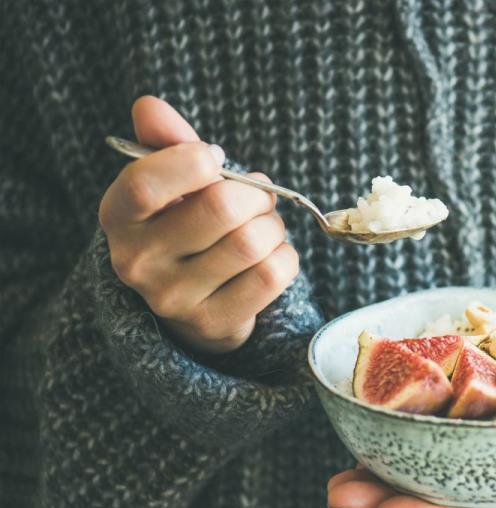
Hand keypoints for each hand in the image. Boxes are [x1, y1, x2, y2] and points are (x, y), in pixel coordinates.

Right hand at [99, 96, 298, 353]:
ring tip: (263, 227)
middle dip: (255, 194)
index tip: (215, 159)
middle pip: (221, 209)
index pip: (146, 183)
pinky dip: (286, 256)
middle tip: (257, 198)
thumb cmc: (186, 225)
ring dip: (273, 226)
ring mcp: (175, 299)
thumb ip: (166, 142)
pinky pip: (273, 274)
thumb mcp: (172, 183)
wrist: (193, 301)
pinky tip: (271, 255)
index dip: (194, 162)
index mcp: (118, 217)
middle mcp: (137, 262)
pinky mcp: (214, 323)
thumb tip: (149, 106)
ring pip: (252, 242)